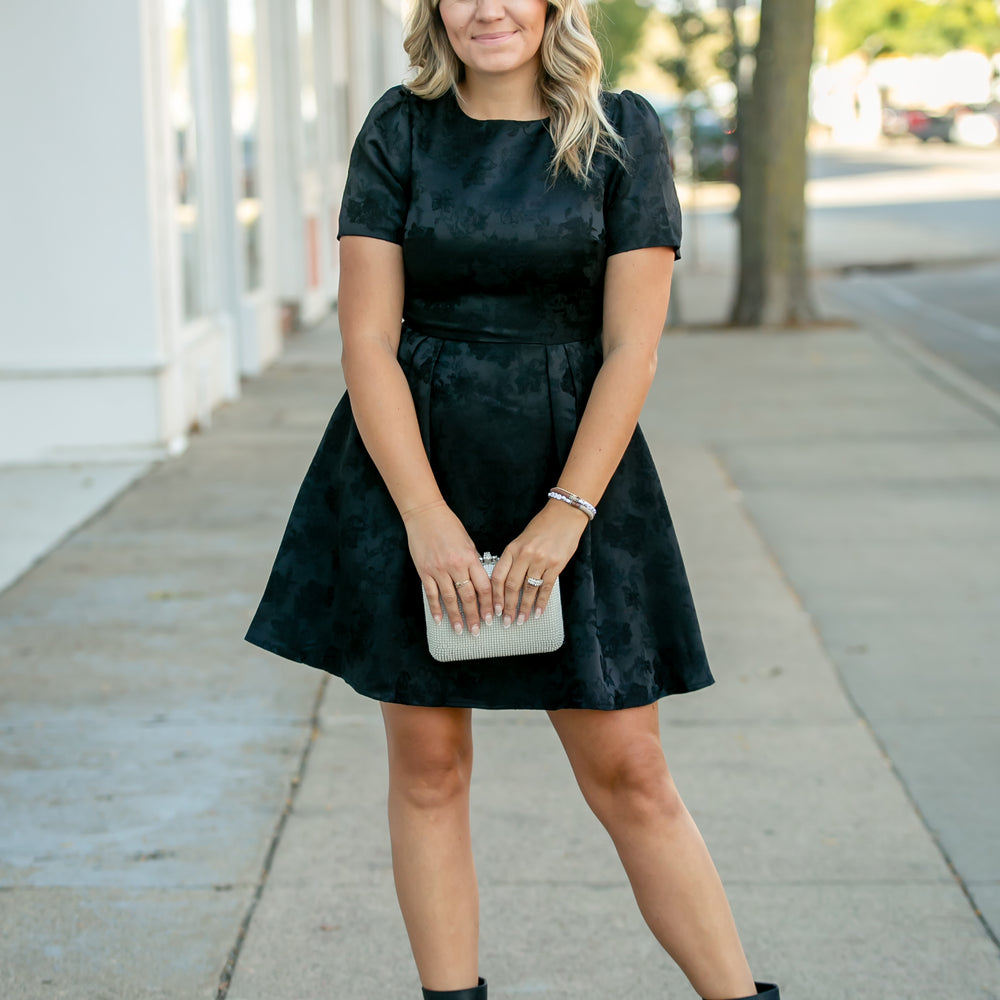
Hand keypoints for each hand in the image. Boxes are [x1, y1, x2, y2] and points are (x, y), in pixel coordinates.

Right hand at [403, 501, 492, 634]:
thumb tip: (479, 581)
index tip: (493, 616)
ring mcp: (438, 570)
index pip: (483, 587)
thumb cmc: (448, 525)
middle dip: (474, 616)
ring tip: (460, 630)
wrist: (425, 515)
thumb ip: (473, 562)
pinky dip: (436, 609)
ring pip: (450, 599)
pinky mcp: (424, 571)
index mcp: (469, 557)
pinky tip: (439, 620)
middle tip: (478, 630)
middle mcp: (455, 565)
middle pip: (468, 597)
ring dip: (456, 617)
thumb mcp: (468, 542)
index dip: (489, 604)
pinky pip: (431, 594)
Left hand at [492, 500, 588, 626]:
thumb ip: (513, 558)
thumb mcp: (521, 539)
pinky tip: (538, 612)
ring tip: (521, 620)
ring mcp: (541, 561)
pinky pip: (546, 588)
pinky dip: (541, 602)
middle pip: (512, 587)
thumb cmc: (542, 527)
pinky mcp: (556, 565)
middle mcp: (525, 555)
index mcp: (512, 549)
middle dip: (508, 607)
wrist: (565, 515)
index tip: (494, 609)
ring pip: (528, 590)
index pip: (498, 576)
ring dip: (524, 607)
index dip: (495, 596)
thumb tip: (505, 582)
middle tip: (506, 621)